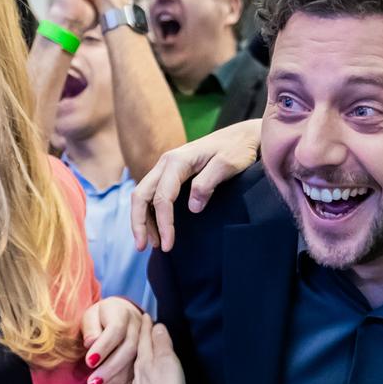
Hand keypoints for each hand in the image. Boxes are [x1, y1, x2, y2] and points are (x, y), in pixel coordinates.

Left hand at [82, 298, 142, 383]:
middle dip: (111, 369)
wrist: (123, 315)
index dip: (104, 347)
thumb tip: (91, 342)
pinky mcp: (145, 361)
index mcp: (124, 315)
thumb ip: (91, 327)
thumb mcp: (92, 314)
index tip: (89, 361)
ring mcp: (144, 346)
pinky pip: (137, 377)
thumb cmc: (102, 316)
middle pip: (128, 350)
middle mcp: (137, 329)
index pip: (116, 331)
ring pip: (135, 366)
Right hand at [132, 120, 262, 250]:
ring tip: (152, 243)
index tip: (168, 245)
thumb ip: (208, 183)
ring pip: (143, 195)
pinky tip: (156, 228)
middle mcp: (166, 163)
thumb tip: (192, 207)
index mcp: (177, 160)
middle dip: (139, 222)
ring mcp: (167, 168)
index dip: (163, 223)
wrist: (243, 136)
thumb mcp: (228, 164)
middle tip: (144, 247)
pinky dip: (150, 212)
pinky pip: (153, 194)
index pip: (162, 196)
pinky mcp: (172, 174)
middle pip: (141, 194)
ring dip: (143, 220)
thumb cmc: (238, 149)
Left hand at [134, 314, 186, 383]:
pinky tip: (142, 376)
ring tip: (141, 350)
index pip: (144, 337)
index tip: (144, 314)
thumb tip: (157, 326)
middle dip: (140, 338)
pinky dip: (140, 371)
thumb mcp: (167, 361)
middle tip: (142, 327)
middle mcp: (139, 371)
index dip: (146, 326)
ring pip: (137, 364)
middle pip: (139, 350)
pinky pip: (138, 378)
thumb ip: (161, 344)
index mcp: (145, 359)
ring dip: (139, 355)